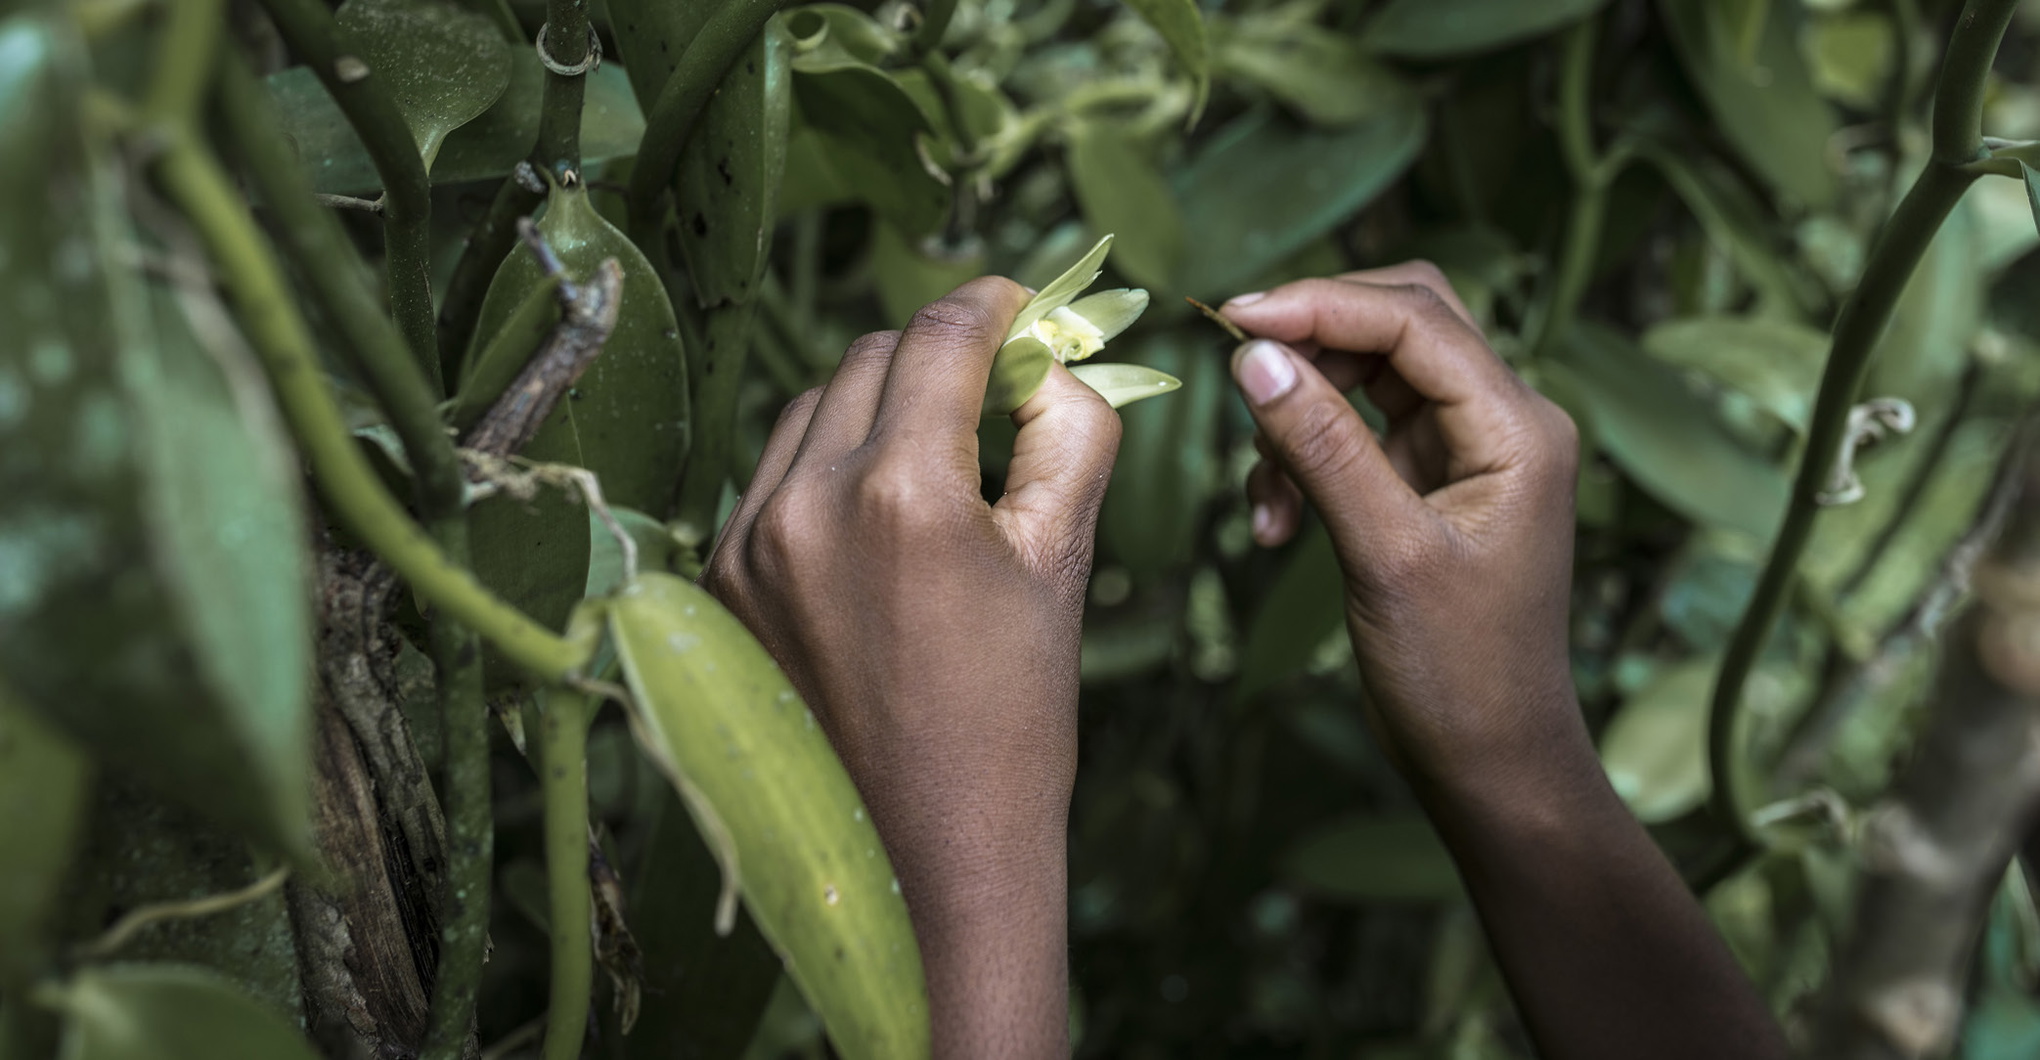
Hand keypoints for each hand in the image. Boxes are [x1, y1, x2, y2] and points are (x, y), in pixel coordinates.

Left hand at [701, 277, 1120, 1057]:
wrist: (926, 859)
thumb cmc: (1015, 720)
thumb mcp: (1066, 564)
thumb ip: (1070, 434)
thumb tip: (1052, 362)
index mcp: (903, 494)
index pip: (940, 334)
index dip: (991, 303)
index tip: (1021, 307)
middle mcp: (805, 504)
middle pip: (869, 356)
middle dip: (937, 353)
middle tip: (993, 384)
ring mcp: (748, 545)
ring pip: (810, 408)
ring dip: (875, 405)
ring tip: (935, 455)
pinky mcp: (720, 583)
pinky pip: (772, 476)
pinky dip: (825, 466)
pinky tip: (876, 516)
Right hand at [1222, 264, 1788, 1059]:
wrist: (1491, 761)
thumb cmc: (1457, 674)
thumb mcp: (1383, 555)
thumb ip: (1323, 447)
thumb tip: (1255, 356)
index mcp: (1520, 428)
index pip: (1416, 322)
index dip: (1321, 306)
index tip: (1232, 320)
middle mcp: (1506, 420)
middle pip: (1402, 323)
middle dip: (1314, 341)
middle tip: (1236, 368)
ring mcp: (1472, 448)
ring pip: (1373, 375)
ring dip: (1304, 414)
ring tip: (1264, 497)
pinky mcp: (1437, 480)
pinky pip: (1362, 431)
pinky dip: (1310, 456)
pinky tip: (1276, 520)